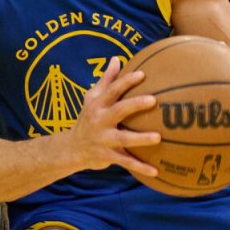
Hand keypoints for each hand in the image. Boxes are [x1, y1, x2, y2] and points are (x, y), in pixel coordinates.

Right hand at [66, 57, 160, 177]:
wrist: (72, 148)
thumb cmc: (88, 118)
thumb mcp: (92, 98)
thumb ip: (106, 80)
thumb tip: (117, 58)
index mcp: (98, 105)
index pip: (112, 90)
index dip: (126, 81)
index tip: (143, 74)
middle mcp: (100, 121)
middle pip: (118, 111)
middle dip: (135, 105)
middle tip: (154, 100)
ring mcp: (104, 140)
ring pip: (123, 140)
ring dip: (141, 139)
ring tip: (158, 137)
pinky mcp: (108, 156)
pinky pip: (126, 162)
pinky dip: (140, 167)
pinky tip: (156, 171)